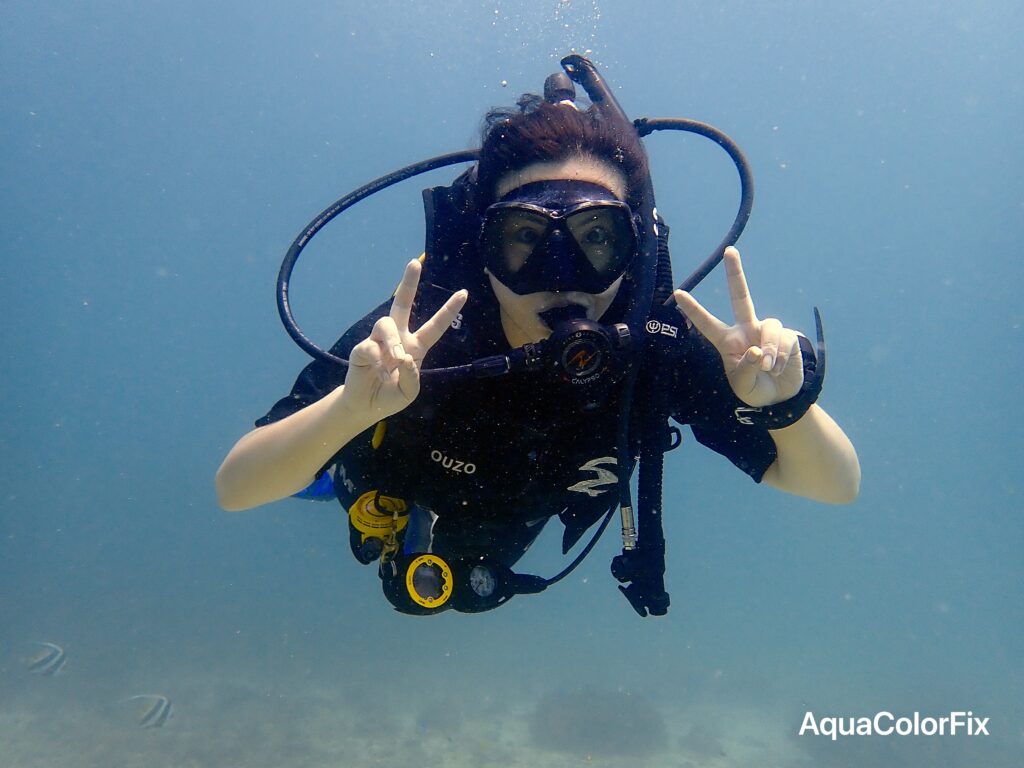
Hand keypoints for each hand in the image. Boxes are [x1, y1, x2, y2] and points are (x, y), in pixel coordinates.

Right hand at [341, 260, 467, 422]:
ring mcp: (379, 341)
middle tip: (414, 263)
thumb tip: (404, 357)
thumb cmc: (391, 396)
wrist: (367, 406)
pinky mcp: (362, 348)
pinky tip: (379, 373)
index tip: (464, 292)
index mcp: (416, 346)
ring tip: (394, 360)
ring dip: (392, 343)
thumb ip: (412, 377)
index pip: (436, 326)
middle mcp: (399, 338)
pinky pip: (370, 346)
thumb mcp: (409, 392)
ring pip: (386, 324)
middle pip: (402, 303)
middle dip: (408, 282)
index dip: (449, 310)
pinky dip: (377, 362)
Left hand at [674, 246, 803, 407]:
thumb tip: (757, 351)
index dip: (693, 309)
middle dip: (735, 273)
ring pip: (769, 326)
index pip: (707, 323)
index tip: (677, 293)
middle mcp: (745, 330)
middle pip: (741, 296)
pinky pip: (783, 340)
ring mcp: (766, 331)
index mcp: (727, 341)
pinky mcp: (787, 336)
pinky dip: (780, 357)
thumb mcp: (743, 385)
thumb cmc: (754, 389)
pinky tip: (778, 368)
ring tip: (768, 368)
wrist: (780, 397)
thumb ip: (747, 369)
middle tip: (729, 251)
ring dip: (769, 349)